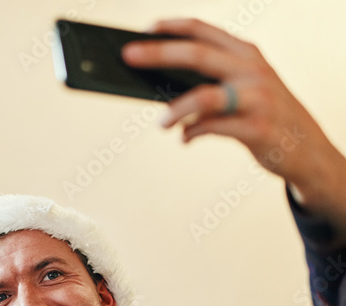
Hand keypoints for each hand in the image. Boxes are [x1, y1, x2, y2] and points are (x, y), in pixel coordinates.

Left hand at [122, 18, 345, 228]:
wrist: (306, 148)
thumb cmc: (264, 113)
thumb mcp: (246, 86)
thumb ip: (210, 81)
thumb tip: (159, 85)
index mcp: (246, 54)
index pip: (204, 30)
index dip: (172, 27)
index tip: (145, 29)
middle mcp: (252, 70)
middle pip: (197, 54)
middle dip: (159, 53)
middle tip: (128, 56)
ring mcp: (256, 99)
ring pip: (203, 96)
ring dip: (175, 110)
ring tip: (161, 123)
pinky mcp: (257, 129)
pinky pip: (211, 128)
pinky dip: (191, 133)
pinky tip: (186, 138)